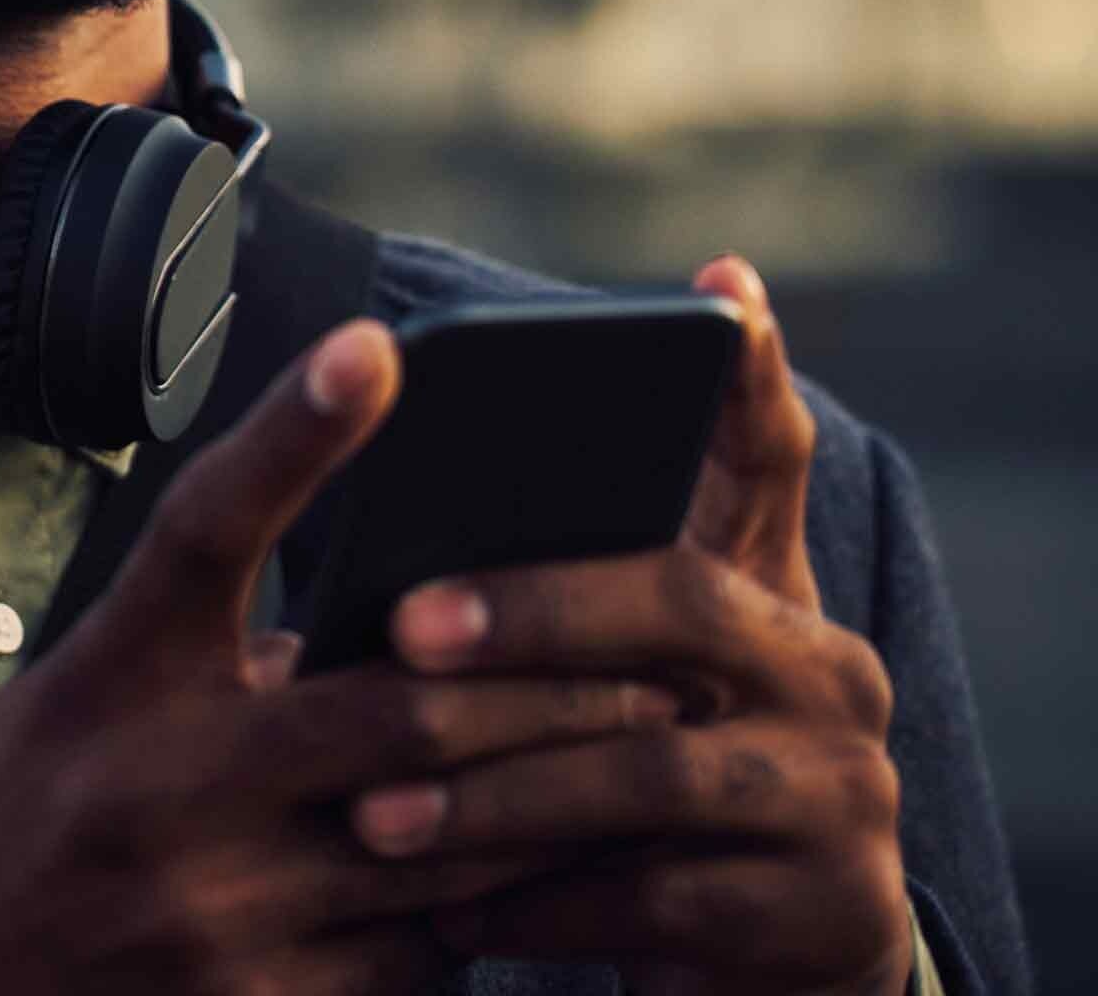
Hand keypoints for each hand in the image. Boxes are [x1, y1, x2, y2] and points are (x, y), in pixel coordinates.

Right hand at [0, 321, 685, 995]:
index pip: (204, 527)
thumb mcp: (78, 707)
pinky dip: (488, 912)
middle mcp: (156, 781)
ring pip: (440, 840)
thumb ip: (208, 663)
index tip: (379, 343)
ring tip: (649, 764)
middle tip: (655, 657)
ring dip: (553, 802)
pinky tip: (545, 886)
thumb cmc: (7, 826)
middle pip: (393, 702)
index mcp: (107, 677)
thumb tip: (375, 631)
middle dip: (546, 682)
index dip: (291, 433)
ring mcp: (208, 906)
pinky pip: (418, 956)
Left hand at [348, 257, 913, 995]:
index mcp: (766, 596)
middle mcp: (827, 673)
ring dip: (496, 791)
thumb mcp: (611, 688)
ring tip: (373, 811)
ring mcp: (841, 793)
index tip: (714, 288)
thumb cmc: (640, 795)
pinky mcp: (826, 914)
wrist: (762, 976)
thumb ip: (551, 596)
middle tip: (404, 626)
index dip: (746, 376)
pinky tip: (447, 911)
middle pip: (677, 603)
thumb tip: (388, 536)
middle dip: (531, 610)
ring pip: (650, 768)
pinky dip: (538, 903)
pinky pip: (657, 899)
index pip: (766, 462)